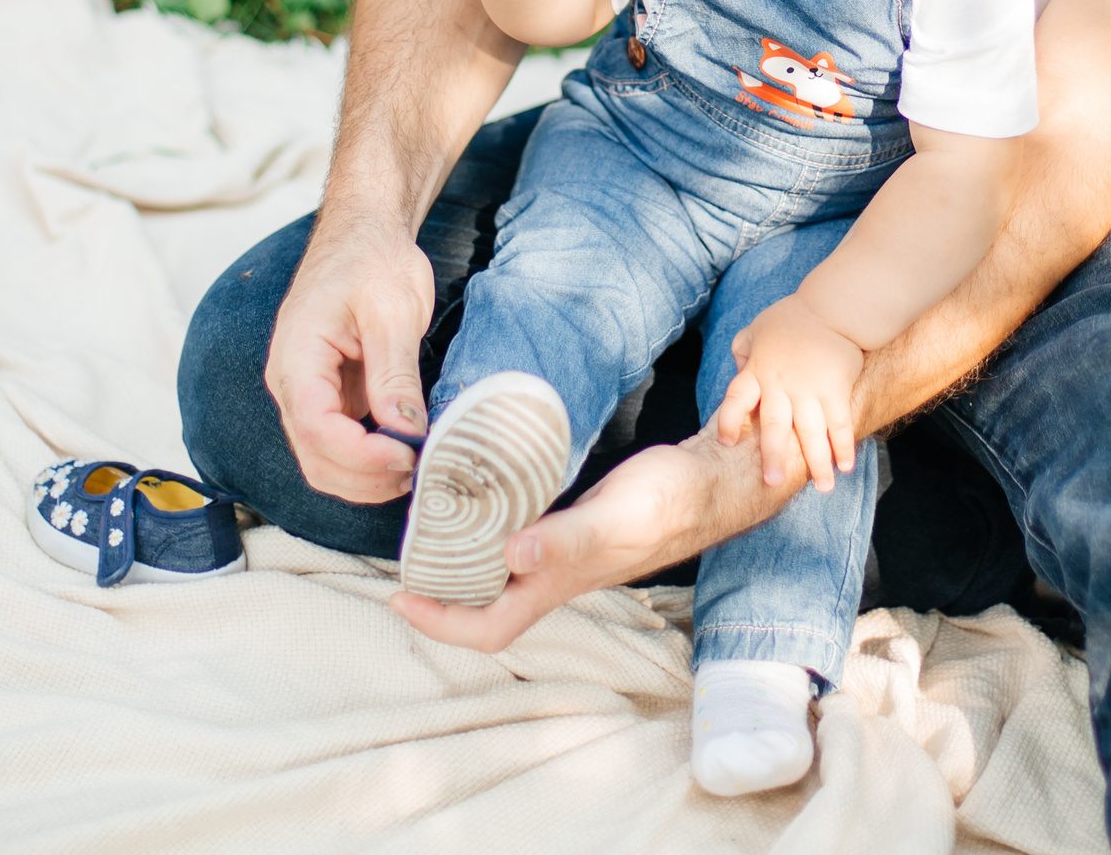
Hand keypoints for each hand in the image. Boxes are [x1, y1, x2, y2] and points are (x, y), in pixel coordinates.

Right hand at [261, 216, 432, 503]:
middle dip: (367, 479)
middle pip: (316, 460)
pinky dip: (369, 464)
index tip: (409, 455)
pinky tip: (406, 454)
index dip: (362, 457)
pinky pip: (340, 447)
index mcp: (297, 358)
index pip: (316, 430)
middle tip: (421, 469)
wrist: (364, 236)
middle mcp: (291, 384)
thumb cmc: (373, 261)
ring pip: (325, 463)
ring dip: (368, 479)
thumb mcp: (393, 309)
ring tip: (417, 466)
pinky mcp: (329, 399)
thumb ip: (394, 372)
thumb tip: (405, 431)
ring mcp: (308, 395)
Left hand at [390, 430, 802, 651]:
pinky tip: (478, 499)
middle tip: (402, 556)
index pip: (486, 629)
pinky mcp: (571, 524)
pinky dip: (488, 527)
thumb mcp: (615, 517)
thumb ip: (566, 538)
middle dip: (437, 592)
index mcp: (557, 586)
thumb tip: (510, 558)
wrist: (712, 481)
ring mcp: (563, 553)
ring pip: (498, 574)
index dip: (439, 623)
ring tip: (426, 529)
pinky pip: (517, 538)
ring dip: (460, 561)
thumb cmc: (669, 502)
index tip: (399, 596)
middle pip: (483, 606)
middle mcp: (554, 577)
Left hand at [715, 296, 864, 492]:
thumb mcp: (756, 328)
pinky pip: (840, 423)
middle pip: (775, 425)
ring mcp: (810, 388)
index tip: (725, 442)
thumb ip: (743, 350)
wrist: (833, 306)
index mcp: (757, 370)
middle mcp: (781, 384)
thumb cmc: (792, 318)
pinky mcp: (836, 389)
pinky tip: (845, 467)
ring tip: (823, 489)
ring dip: (817, 462)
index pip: (736, 398)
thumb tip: (738, 370)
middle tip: (771, 483)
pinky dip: (843, 445)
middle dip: (773, 455)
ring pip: (811, 432)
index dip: (729, 420)